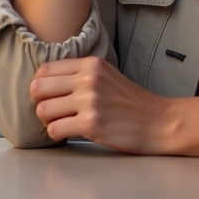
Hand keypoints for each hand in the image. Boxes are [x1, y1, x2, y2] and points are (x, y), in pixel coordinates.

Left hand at [30, 57, 170, 152]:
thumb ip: (80, 74)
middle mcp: (88, 79)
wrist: (159, 122)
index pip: (45, 69)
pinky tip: (68, 134)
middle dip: (39, 102)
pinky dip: (56, 134)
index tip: (49, 95)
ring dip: (47, 120)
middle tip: (52, 111)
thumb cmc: (131, 102)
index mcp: (90, 64)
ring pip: (43, 109)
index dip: (41, 84)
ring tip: (59, 123)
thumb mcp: (107, 75)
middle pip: (38, 88)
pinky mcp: (92, 124)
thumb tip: (46, 81)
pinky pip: (55, 129)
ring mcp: (90, 101)